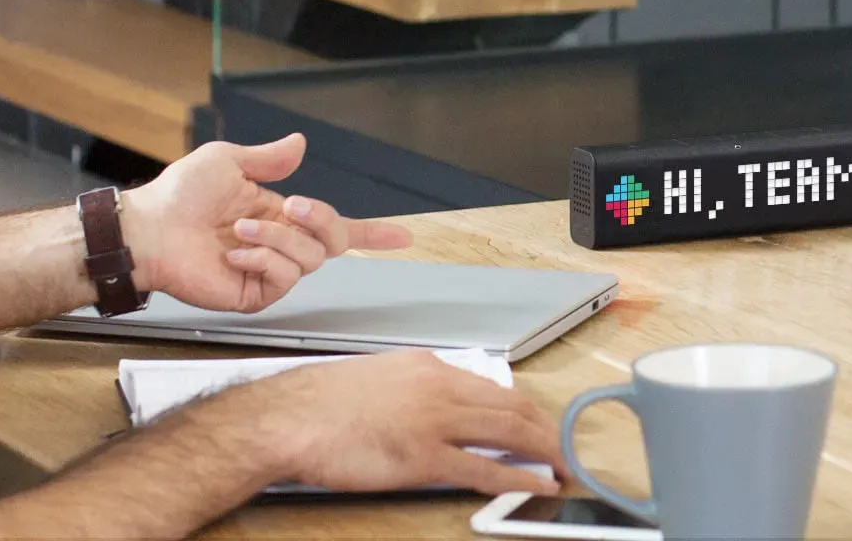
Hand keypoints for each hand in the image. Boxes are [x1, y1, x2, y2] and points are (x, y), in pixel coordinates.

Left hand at [122, 133, 412, 311]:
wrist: (151, 230)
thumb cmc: (181, 194)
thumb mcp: (228, 161)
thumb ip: (269, 158)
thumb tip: (300, 144)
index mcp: (281, 215)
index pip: (335, 227)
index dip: (372, 234)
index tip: (404, 237)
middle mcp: (280, 244)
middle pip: (333, 241)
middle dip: (321, 220)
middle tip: (293, 206)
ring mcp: (268, 271)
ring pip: (310, 259)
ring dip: (277, 239)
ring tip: (239, 230)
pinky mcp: (254, 294)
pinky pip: (283, 278)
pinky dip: (261, 259)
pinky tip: (233, 254)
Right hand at [250, 349, 567, 494]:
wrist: (287, 419)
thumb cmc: (320, 406)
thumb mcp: (380, 380)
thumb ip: (416, 390)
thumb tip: (441, 410)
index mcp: (428, 366)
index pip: (493, 386)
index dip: (526, 409)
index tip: (539, 423)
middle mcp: (439, 386)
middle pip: (512, 406)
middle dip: (546, 429)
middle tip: (564, 447)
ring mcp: (435, 421)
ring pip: (509, 431)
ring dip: (544, 450)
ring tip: (563, 465)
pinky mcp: (424, 457)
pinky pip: (485, 468)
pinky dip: (520, 477)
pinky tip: (539, 484)